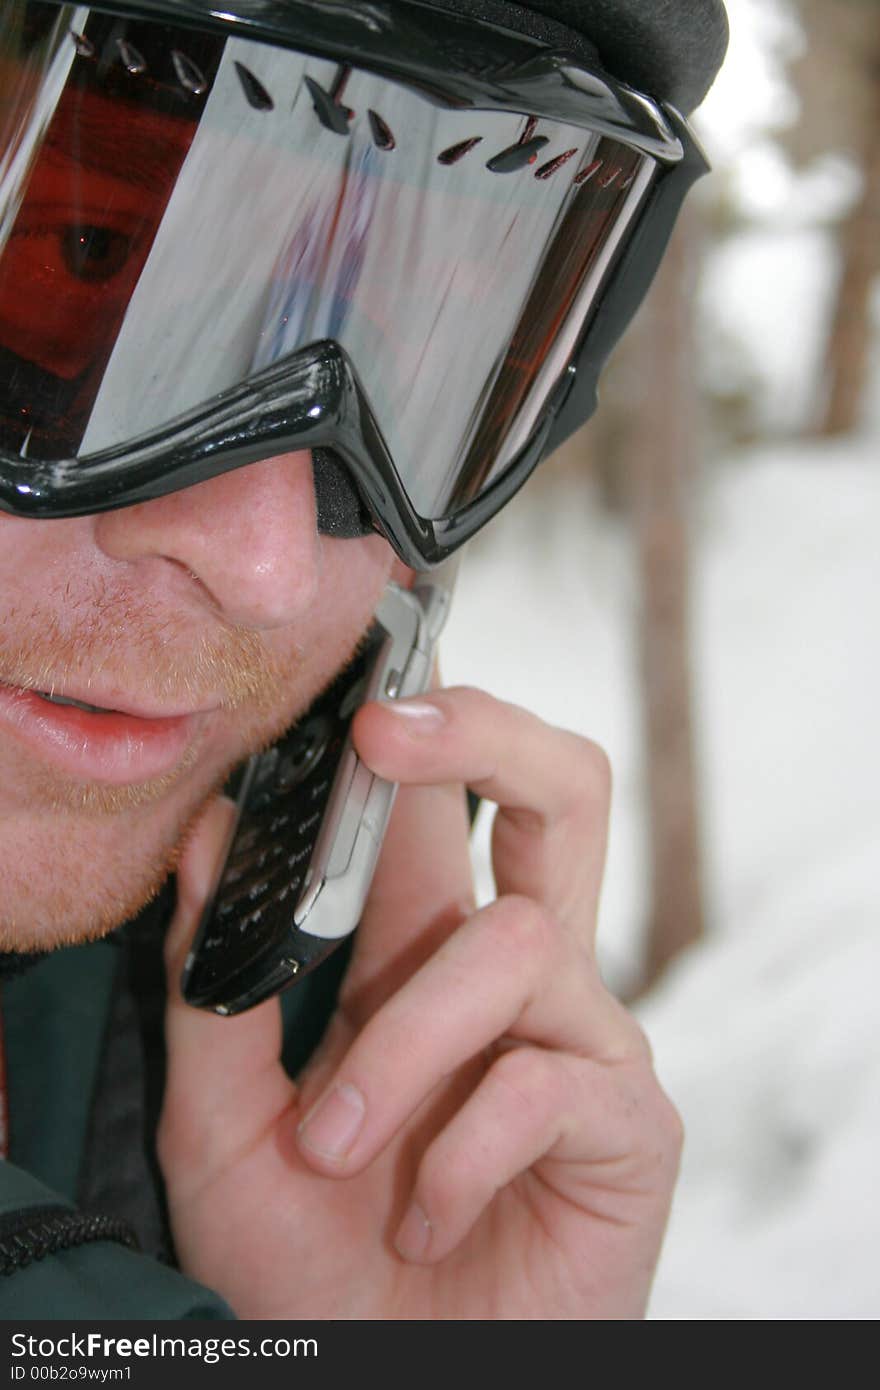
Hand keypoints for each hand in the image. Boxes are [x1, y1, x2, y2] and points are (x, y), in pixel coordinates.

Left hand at [159, 689, 681, 1318]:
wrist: (382, 1381)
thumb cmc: (313, 1257)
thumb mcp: (223, 1121)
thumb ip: (214, 985)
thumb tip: (206, 834)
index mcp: (427, 949)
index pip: (447, 800)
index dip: (420, 721)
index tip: (355, 680)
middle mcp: (520, 969)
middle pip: (564, 789)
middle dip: (487, 734)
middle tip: (387, 737)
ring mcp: (583, 1038)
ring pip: (515, 945)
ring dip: (402, 1045)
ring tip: (332, 1142)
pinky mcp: (630, 1123)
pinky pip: (552, 1082)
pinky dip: (458, 1152)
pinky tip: (422, 1218)